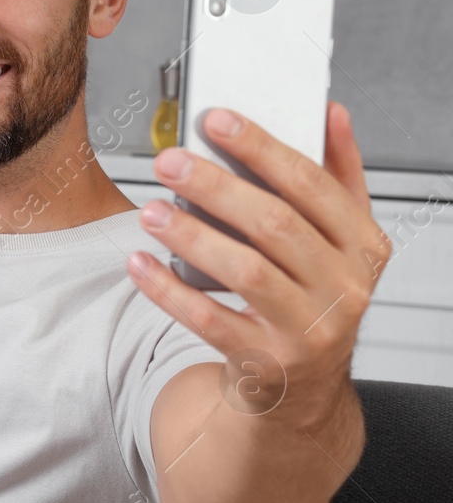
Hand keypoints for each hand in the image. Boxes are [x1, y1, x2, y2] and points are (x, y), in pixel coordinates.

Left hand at [129, 104, 387, 417]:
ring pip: (246, 272)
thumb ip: (339, 176)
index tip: (216, 120)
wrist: (302, 388)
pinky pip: (209, 320)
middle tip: (169, 162)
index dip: (261, 148)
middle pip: (275, 225)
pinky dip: (169, 290)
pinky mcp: (266, 362)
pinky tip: (140, 263)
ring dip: (192, 236)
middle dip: (216, 187)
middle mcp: (344, 288)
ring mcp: (307, 328)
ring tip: (151, 211)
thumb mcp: (341, 241)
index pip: (312, 185)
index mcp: (362, 246)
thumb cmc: (313, 298)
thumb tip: (331, 114)